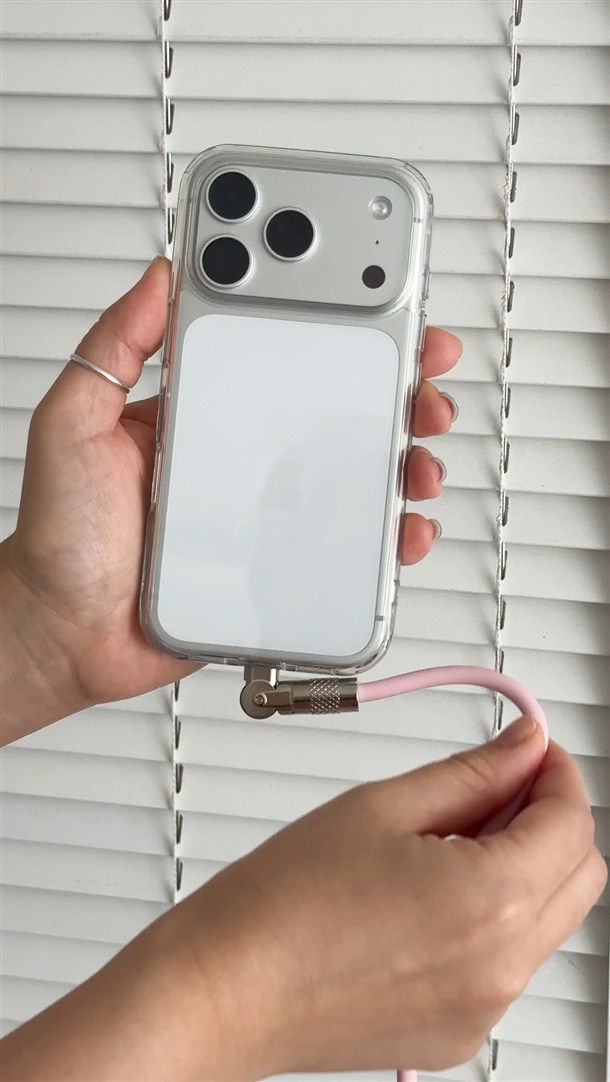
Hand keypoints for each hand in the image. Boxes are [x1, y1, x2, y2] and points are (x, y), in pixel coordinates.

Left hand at [1, 258, 459, 740]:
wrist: (70, 632)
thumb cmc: (63, 536)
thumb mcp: (73, 423)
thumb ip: (113, 349)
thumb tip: (160, 275)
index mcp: (204, 412)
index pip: (280, 351)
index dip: (332, 321)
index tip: (374, 295)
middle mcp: (244, 457)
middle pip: (337, 409)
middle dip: (395, 384)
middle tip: (422, 371)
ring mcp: (268, 512)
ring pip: (358, 474)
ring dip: (407, 456)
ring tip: (420, 455)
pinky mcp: (281, 565)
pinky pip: (351, 545)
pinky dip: (392, 535)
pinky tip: (405, 527)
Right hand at [171, 720, 605, 1078]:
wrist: (225, 986)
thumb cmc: (284, 902)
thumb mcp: (383, 805)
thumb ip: (471, 772)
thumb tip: (523, 747)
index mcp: (492, 901)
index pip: (571, 820)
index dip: (555, 770)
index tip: (530, 749)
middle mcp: (502, 967)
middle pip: (580, 873)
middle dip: (551, 817)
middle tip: (496, 783)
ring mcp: (483, 1010)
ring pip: (549, 919)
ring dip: (524, 865)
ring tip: (450, 834)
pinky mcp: (457, 1034)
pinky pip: (508, 962)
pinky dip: (495, 916)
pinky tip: (433, 888)